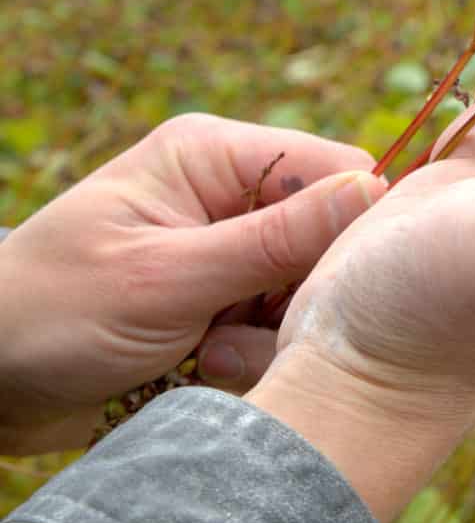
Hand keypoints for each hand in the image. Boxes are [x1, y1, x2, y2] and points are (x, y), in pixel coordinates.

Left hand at [0, 116, 382, 453]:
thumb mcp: (167, 278)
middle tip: (244, 330)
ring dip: (273, 333)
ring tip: (211, 355)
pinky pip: (275, 325)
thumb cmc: (52, 315)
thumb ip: (275, 239)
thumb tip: (374, 190)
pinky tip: (205, 367)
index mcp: (212, 155)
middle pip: (327, 235)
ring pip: (306, 289)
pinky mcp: (221, 299)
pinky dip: (253, 354)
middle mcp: (226, 193)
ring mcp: (225, 249)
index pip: (334, 168)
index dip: (349, 226)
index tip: (320, 285)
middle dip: (299, 293)